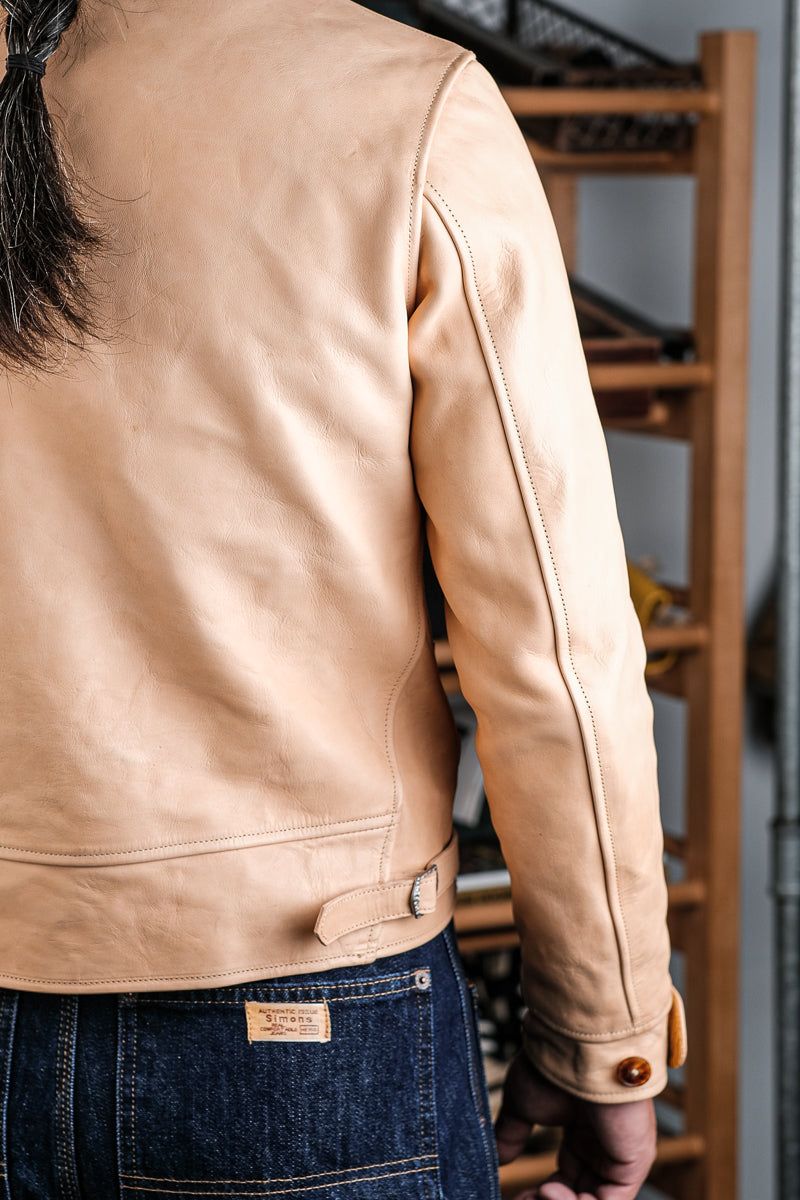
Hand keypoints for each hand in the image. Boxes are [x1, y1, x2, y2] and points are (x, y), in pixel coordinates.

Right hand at [494, 1052, 656, 1199]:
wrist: (572, 1048)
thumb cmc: (550, 1065)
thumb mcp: (523, 1105)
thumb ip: (512, 1135)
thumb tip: (498, 1158)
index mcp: (582, 1132)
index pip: (566, 1179)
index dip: (540, 1194)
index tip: (515, 1198)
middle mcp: (603, 1146)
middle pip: (579, 1192)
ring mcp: (620, 1154)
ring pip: (594, 1199)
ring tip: (539, 1194)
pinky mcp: (633, 1160)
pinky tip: (551, 1191)